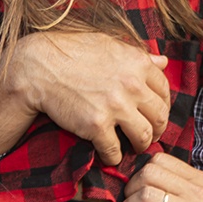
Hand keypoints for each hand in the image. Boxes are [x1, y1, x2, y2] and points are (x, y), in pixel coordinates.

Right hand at [13, 32, 170, 164]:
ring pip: (144, 136)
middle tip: (149, 134)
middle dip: (157, 128)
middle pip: (160, 116)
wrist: (38, 67)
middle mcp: (131, 84)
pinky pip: (115, 151)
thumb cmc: (71, 52)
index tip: (155, 113)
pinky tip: (110, 154)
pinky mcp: (96, 125)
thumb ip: (138, 56)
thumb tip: (163, 61)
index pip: (164, 90)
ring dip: (140, 145)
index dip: (162, 105)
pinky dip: (114, 156)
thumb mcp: (109, 44)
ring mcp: (115, 106)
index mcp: (137, 63)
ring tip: (133, 146)